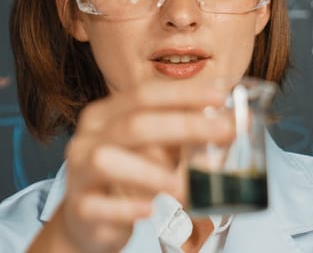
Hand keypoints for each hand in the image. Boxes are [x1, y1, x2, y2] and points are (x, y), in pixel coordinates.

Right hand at [30, 80, 233, 252]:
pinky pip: (98, 205)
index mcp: (108, 114)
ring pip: (108, 162)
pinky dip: (126, 208)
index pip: (144, 94)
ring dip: (152, 174)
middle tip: (224, 132)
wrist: (89, 219)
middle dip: (184, 126)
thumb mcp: (155, 148)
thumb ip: (184, 134)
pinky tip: (151, 210)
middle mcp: (89, 137)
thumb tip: (233, 123)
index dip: (183, 93)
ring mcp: (79, 172)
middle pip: (135, 125)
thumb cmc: (129, 174)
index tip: (222, 95)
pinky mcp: (80, 207)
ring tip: (189, 187)